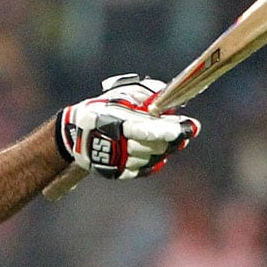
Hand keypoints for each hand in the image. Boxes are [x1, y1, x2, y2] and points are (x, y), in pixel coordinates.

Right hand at [55, 74, 200, 179]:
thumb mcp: (121, 94)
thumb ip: (146, 94)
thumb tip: (169, 97)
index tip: (193, 126)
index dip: (174, 130)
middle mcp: (119, 146)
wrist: (73, 135)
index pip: (151, 131)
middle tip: (187, 130)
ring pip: (153, 159)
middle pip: (157, 147)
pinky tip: (159, 153)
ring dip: (165, 149)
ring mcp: (119, 162)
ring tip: (170, 139)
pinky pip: (145, 170)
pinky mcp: (118, 173)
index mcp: (119, 124)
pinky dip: (155, 161)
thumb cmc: (102, 109)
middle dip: (174, 139)